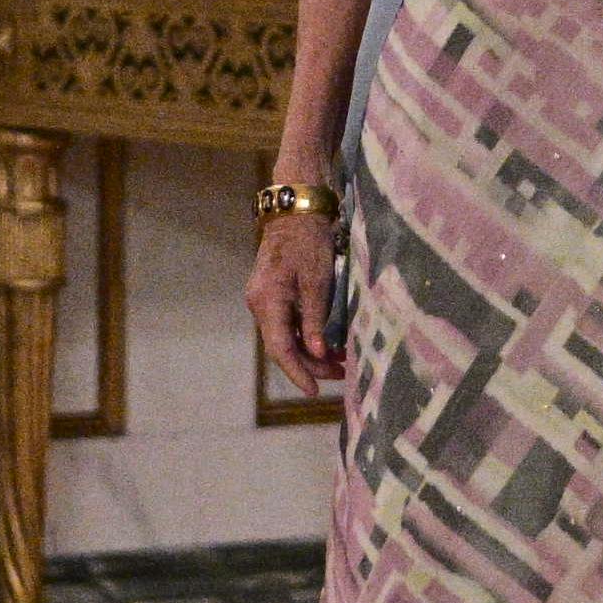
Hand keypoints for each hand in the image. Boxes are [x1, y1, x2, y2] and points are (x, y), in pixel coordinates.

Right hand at [249, 208, 340, 392]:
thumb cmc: (308, 241)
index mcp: (267, 301)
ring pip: (286, 337)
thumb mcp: (317, 281)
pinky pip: (288, 325)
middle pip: (283, 346)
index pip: (279, 348)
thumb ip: (315, 319)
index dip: (297, 372)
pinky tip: (329, 343)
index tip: (313, 391)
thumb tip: (317, 353)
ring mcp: (264, 301)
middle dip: (311, 364)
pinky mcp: (273, 296)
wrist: (295, 211)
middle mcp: (260, 305)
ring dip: (311, 351)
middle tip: (343, 373)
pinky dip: (307, 337)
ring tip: (341, 361)